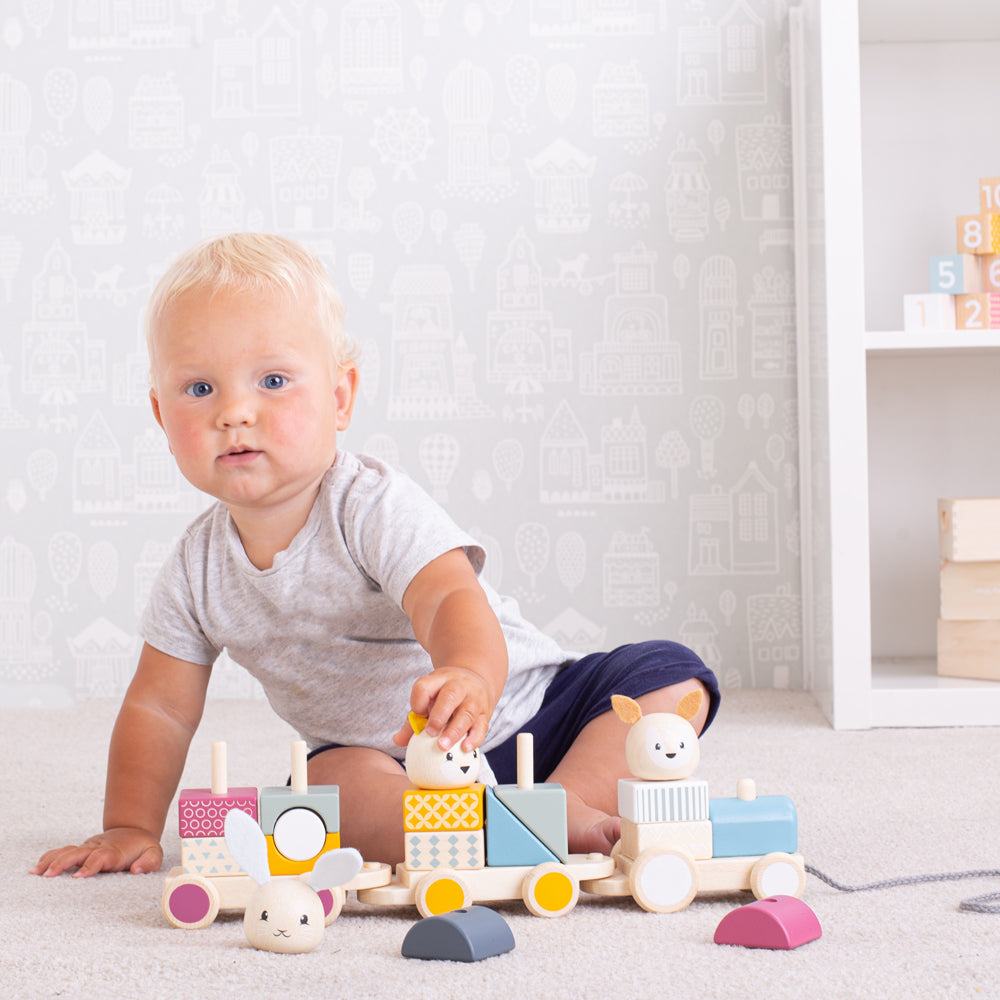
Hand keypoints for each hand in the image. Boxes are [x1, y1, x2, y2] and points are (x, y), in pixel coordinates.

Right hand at [31, 828, 162, 877]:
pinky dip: (49, 858)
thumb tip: (136, 870)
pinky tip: (37, 868)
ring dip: (51, 861)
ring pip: (67, 852)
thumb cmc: (143, 847)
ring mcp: (87, 848)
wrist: (133, 831)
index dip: (89, 866)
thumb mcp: (154, 853)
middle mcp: (97, 849)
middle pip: (77, 853)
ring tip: (36, 873)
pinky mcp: (80, 850)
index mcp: (114, 852)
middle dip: (63, 863)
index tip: (78, 877)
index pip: (100, 858)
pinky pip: (62, 852)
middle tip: (49, 875)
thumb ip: (149, 862)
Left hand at [393, 666, 493, 752]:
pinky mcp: (486, 713)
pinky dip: (474, 738)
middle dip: (439, 715)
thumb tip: (397, 740)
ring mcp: (474, 698)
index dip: (418, 701)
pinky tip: (465, 748)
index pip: (425, 686)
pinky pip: (482, 725)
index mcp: (439, 680)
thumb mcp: (429, 698)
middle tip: (430, 733)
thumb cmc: (445, 695)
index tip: (418, 714)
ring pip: (467, 712)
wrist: (476, 680)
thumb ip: (413, 720)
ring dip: (454, 731)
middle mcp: (458, 685)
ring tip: (443, 746)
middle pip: (450, 695)